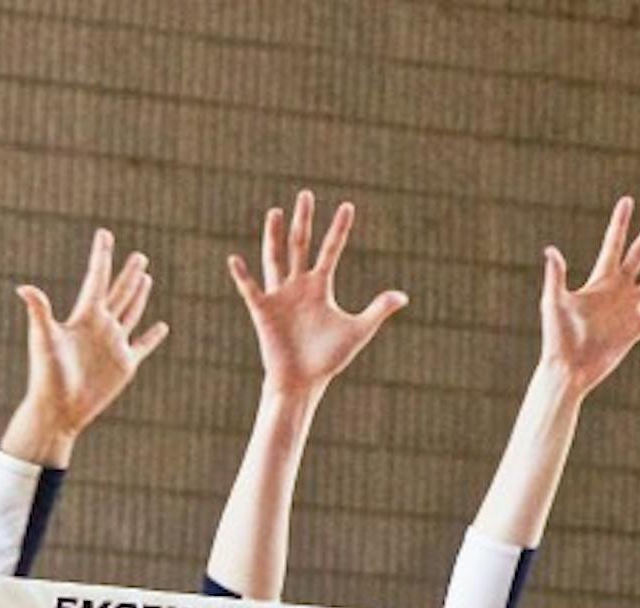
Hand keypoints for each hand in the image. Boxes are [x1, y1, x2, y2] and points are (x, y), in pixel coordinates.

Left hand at [10, 229, 168, 442]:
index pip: (96, 279)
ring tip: (145, 277)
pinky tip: (161, 326)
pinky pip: (143, 345)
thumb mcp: (44, 339)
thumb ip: (39, 311)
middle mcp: (100, 326)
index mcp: (84, 316)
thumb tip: (23, 287)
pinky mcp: (125, 364)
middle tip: (139, 255)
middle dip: (128, 273)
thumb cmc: (47, 375)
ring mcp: (114, 344)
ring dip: (139, 295)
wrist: (59, 409)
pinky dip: (153, 336)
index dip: (101, 256)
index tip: (105, 233)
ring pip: (131, 313)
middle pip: (119, 293)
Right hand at [226, 190, 406, 396]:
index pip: (331, 250)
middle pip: (300, 244)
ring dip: (274, 236)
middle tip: (305, 194)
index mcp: (320, 286)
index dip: (339, 229)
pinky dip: (242, 275)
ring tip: (275, 212)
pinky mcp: (263, 311)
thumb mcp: (357, 331)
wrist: (303, 381)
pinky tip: (235, 259)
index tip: (347, 206)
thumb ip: (378, 310)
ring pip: (275, 258)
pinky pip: (251, 289)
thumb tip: (404, 296)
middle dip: (303, 220)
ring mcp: (279, 295)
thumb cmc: (328, 358)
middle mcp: (298, 285)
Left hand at [538, 196, 639, 392]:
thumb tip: (551, 250)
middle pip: (639, 253)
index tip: (627, 200)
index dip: (620, 222)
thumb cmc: (557, 336)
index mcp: (599, 280)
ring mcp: (629, 308)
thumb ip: (556, 276)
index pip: (612, 243)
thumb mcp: (554, 302)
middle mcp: (617, 289)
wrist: (569, 369)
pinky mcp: (636, 329)